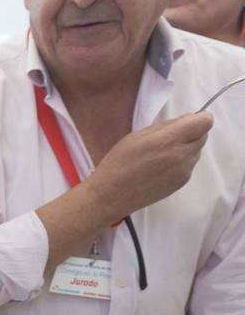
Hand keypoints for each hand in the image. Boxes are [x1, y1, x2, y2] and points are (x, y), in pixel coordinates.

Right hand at [87, 111, 212, 218]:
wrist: (111, 196)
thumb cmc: (118, 163)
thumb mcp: (136, 136)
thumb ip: (165, 126)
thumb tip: (186, 120)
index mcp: (168, 141)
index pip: (204, 122)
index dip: (198, 118)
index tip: (184, 122)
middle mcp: (181, 156)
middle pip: (203, 135)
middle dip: (190, 133)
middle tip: (167, 138)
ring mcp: (184, 171)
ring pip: (197, 150)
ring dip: (185, 148)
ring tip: (160, 155)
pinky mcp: (182, 182)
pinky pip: (190, 164)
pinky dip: (180, 161)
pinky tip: (160, 167)